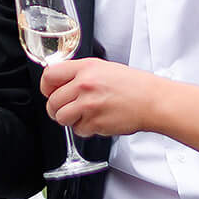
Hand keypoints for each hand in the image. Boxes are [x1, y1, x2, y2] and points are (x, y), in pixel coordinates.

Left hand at [41, 58, 155, 136]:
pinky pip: (78, 130)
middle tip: (65, 108)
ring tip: (82, 115)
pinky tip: (96, 120)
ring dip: (69, 119)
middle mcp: (84, 85)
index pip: (50, 75)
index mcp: (85, 68)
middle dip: (56, 108)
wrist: (153, 101)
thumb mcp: (103, 68)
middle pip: (52, 101)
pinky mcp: (96, 123)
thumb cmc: (133, 85)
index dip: (46, 87)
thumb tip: (60, 83)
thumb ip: (80, 73)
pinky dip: (84, 129)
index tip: (49, 92)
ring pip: (61, 117)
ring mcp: (89, 105)